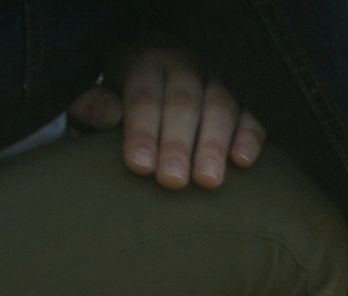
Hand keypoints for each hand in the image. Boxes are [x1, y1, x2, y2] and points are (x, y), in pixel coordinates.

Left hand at [67, 41, 265, 188]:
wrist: (175, 77)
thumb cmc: (137, 100)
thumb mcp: (106, 92)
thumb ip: (93, 105)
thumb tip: (107, 115)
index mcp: (147, 63)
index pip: (144, 96)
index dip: (142, 131)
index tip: (139, 166)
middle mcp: (186, 64)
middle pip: (183, 103)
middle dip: (177, 144)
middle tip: (172, 181)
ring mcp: (220, 77)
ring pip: (220, 107)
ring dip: (213, 145)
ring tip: (208, 181)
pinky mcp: (249, 95)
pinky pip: (254, 112)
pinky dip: (250, 135)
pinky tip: (242, 161)